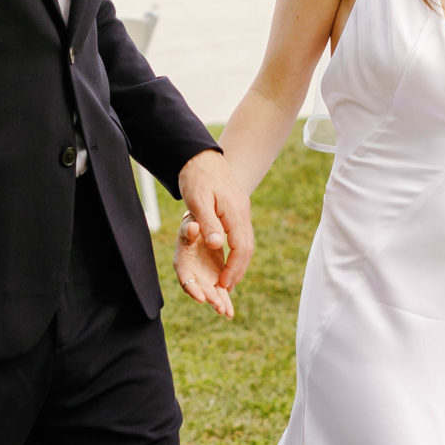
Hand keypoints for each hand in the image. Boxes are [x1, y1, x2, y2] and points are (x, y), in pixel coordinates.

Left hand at [172, 150, 252, 317]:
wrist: (201, 157)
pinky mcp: (237, 210)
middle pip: (248, 248)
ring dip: (239, 262)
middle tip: (228, 288)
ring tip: (229, 279)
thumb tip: (219, 246)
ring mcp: (242, 211)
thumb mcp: (198, 200)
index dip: (235, 268)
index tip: (225, 284)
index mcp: (235, 212)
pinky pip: (241, 235)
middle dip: (239, 270)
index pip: (241, 247)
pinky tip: (229, 259)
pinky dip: (237, 251)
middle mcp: (242, 213)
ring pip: (246, 242)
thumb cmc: (197, 178)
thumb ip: (208, 223)